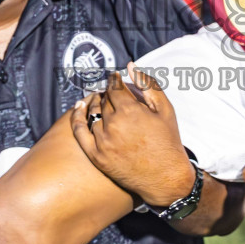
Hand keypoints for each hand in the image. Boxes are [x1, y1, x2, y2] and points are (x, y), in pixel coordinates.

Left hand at [70, 66, 193, 207]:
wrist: (165, 178)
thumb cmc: (168, 141)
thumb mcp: (165, 109)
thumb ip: (147, 85)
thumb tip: (130, 66)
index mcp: (130, 111)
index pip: (114, 87)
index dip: (115, 81)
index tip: (115, 77)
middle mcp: (113, 124)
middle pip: (104, 100)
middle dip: (108, 94)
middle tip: (113, 93)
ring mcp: (102, 141)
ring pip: (92, 113)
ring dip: (96, 104)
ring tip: (101, 100)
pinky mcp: (96, 156)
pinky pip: (79, 131)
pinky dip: (76, 116)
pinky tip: (79, 108)